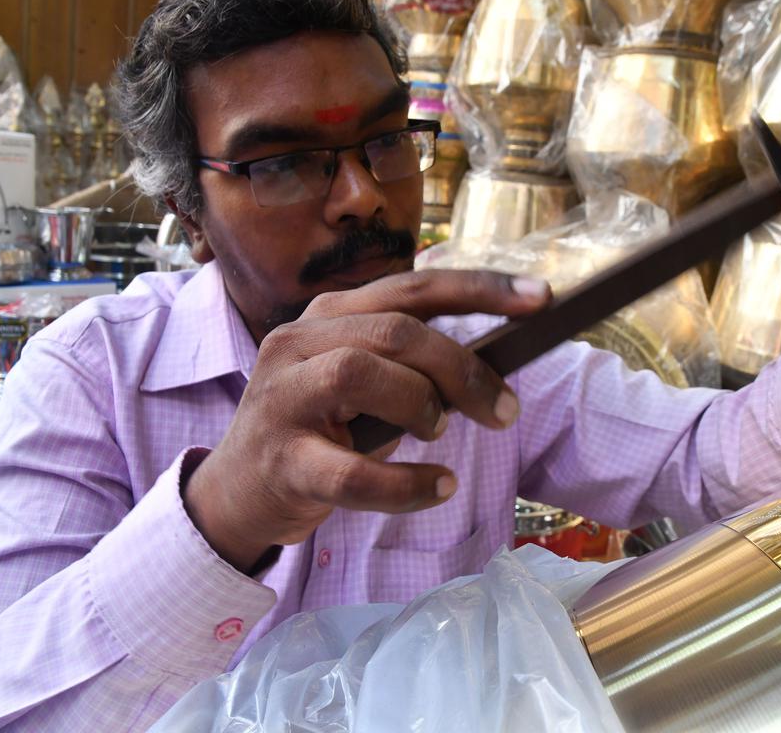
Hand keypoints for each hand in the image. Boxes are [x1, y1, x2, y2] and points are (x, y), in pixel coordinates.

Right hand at [183, 270, 550, 571]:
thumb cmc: (321, 431)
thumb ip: (413, 364)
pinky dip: (406, 483)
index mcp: (330, 315)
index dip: (481, 289)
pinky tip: (437, 487)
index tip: (541, 299)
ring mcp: (284, 398)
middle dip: (463, 367)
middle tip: (504, 410)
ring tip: (437, 434)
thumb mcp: (366, 385)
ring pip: (362, 374)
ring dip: (421, 405)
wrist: (239, 494)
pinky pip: (351, 471)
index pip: (414, 286)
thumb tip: (494, 366)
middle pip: (396, 330)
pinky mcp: (281, 461)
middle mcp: (300, 342)